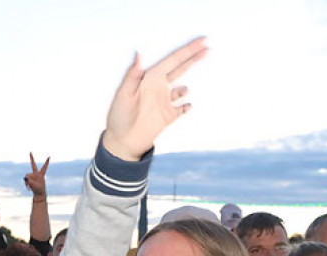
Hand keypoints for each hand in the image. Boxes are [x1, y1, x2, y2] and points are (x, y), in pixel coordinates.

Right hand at [24, 153, 49, 196]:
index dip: (46, 162)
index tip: (49, 157)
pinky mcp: (29, 180)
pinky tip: (28, 188)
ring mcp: (32, 176)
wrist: (38, 194)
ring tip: (30, 187)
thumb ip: (30, 182)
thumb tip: (25, 178)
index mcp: (41, 175)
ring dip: (27, 181)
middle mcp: (36, 174)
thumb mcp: (35, 186)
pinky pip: (25, 179)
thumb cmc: (39, 190)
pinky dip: (26, 183)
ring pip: (27, 175)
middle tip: (30, 152)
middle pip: (33, 165)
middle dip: (31, 159)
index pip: (44, 167)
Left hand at [102, 37, 206, 160]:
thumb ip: (133, 74)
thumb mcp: (124, 93)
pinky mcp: (167, 116)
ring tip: (188, 86)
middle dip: (194, 58)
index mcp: (150, 78)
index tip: (202, 41)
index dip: (188, 50)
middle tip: (208, 47)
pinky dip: (186, 106)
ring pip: (181, 89)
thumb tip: (139, 53)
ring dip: (186, 87)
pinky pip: (181, 109)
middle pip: (180, 69)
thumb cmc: (118, 116)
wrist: (122, 142)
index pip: (173, 60)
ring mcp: (164, 102)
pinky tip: (188, 105)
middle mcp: (158, 87)